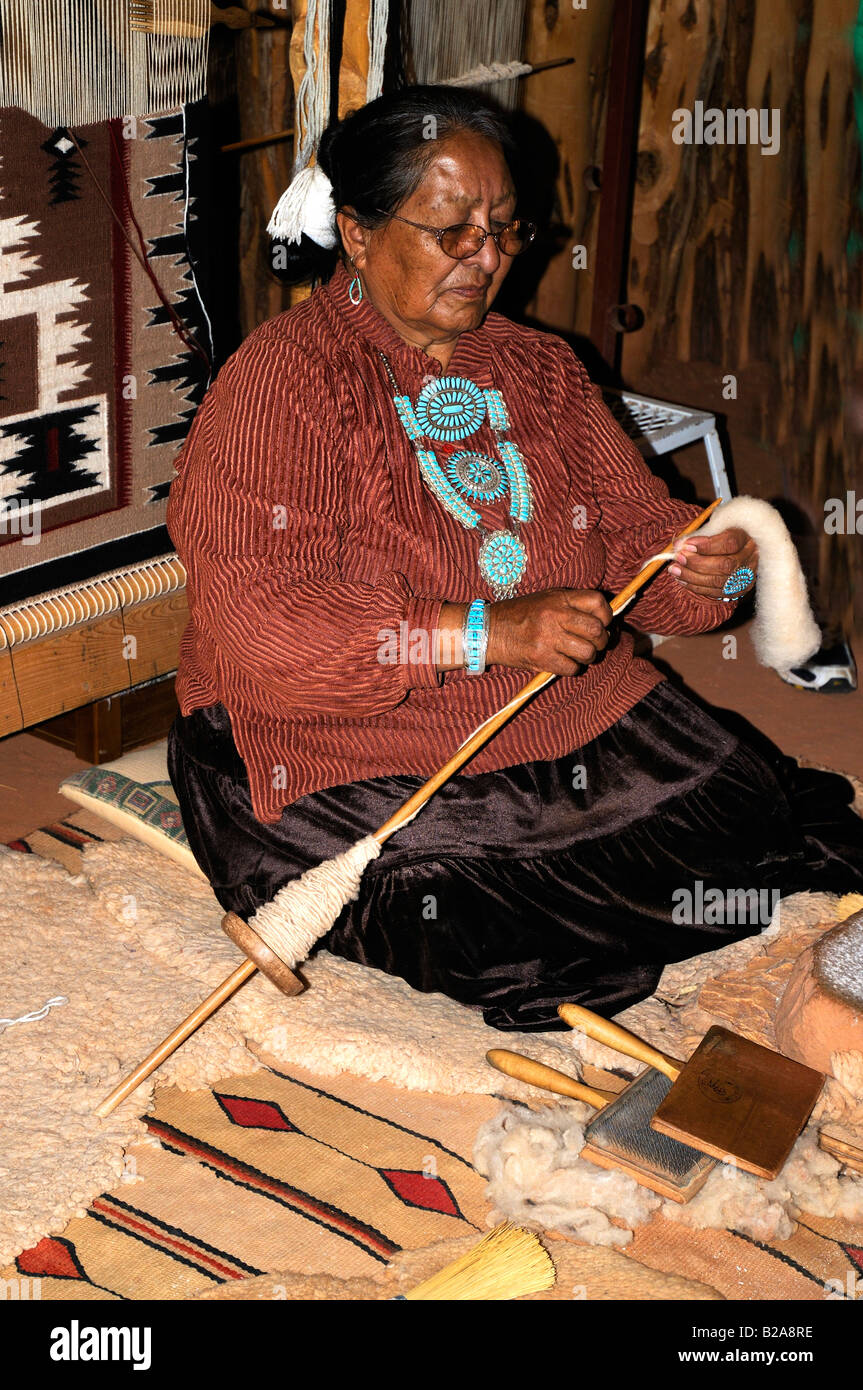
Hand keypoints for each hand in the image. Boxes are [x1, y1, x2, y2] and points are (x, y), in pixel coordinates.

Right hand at [486, 588, 613, 675]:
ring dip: (588, 657)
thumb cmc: (521, 614)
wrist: (490, 629)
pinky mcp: (541, 658)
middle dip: (601, 641)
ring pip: (588, 652)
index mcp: (559, 598)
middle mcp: (555, 616)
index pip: (597, 602)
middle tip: (595, 644)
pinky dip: (572, 668)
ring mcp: (548, 638)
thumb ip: (572, 604)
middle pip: (597, 630)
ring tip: (579, 654)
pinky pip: (572, 668)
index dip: (607, 615)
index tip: (603, 623)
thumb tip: (603, 619)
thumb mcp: (547, 599)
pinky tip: (564, 662)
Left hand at [669, 528, 757, 601]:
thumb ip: (700, 534)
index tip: (686, 545)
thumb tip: (679, 545)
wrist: (742, 547)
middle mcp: (751, 558)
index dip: (706, 545)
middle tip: (678, 558)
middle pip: (725, 565)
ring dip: (692, 576)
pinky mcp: (739, 590)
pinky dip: (695, 586)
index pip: (730, 543)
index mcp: (747, 537)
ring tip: (674, 569)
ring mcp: (747, 576)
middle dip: (696, 562)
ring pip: (719, 581)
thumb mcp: (717, 526)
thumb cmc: (725, 533)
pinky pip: (715, 592)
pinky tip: (682, 579)